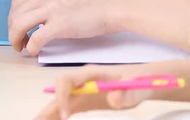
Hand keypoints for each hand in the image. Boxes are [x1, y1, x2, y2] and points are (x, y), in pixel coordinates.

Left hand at [9, 0, 122, 54]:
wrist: (118, 2)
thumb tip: (41, 1)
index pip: (19, 0)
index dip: (15, 16)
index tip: (19, 25)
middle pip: (15, 13)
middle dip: (12, 28)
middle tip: (18, 39)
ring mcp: (51, 7)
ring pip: (18, 25)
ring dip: (16, 39)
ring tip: (21, 46)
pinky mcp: (60, 25)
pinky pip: (34, 39)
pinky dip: (30, 47)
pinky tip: (34, 51)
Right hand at [33, 65, 149, 119]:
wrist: (142, 81)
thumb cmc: (140, 83)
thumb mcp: (137, 88)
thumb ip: (128, 93)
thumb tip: (113, 99)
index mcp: (92, 73)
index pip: (67, 80)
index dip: (62, 96)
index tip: (65, 115)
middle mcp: (83, 81)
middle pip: (58, 92)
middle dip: (47, 107)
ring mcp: (82, 91)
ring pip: (59, 101)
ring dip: (48, 113)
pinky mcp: (84, 100)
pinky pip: (66, 108)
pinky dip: (56, 116)